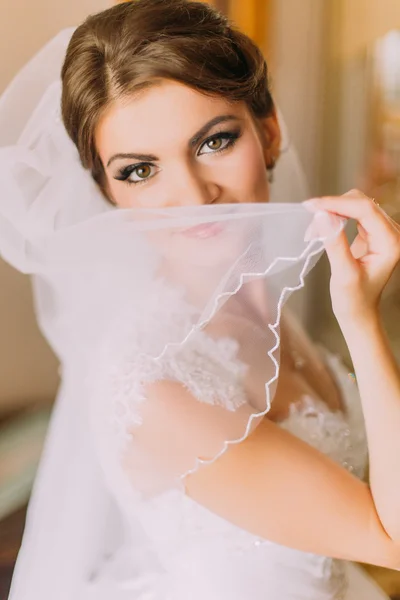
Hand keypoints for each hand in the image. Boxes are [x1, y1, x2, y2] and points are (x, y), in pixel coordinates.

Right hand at [304, 190, 399, 329]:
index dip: (336, 203)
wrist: (359, 312)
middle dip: (333, 206)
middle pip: (361, 202)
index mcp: (391, 242)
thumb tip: (321, 214)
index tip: (311, 206)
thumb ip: (334, 242)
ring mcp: (382, 231)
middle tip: (309, 218)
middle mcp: (391, 233)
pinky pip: (353, 213)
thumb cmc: (354, 300)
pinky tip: (322, 228)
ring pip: (356, 204)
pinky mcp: (372, 233)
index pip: (364, 209)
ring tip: (313, 229)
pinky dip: (335, 216)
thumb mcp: (343, 273)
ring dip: (332, 210)